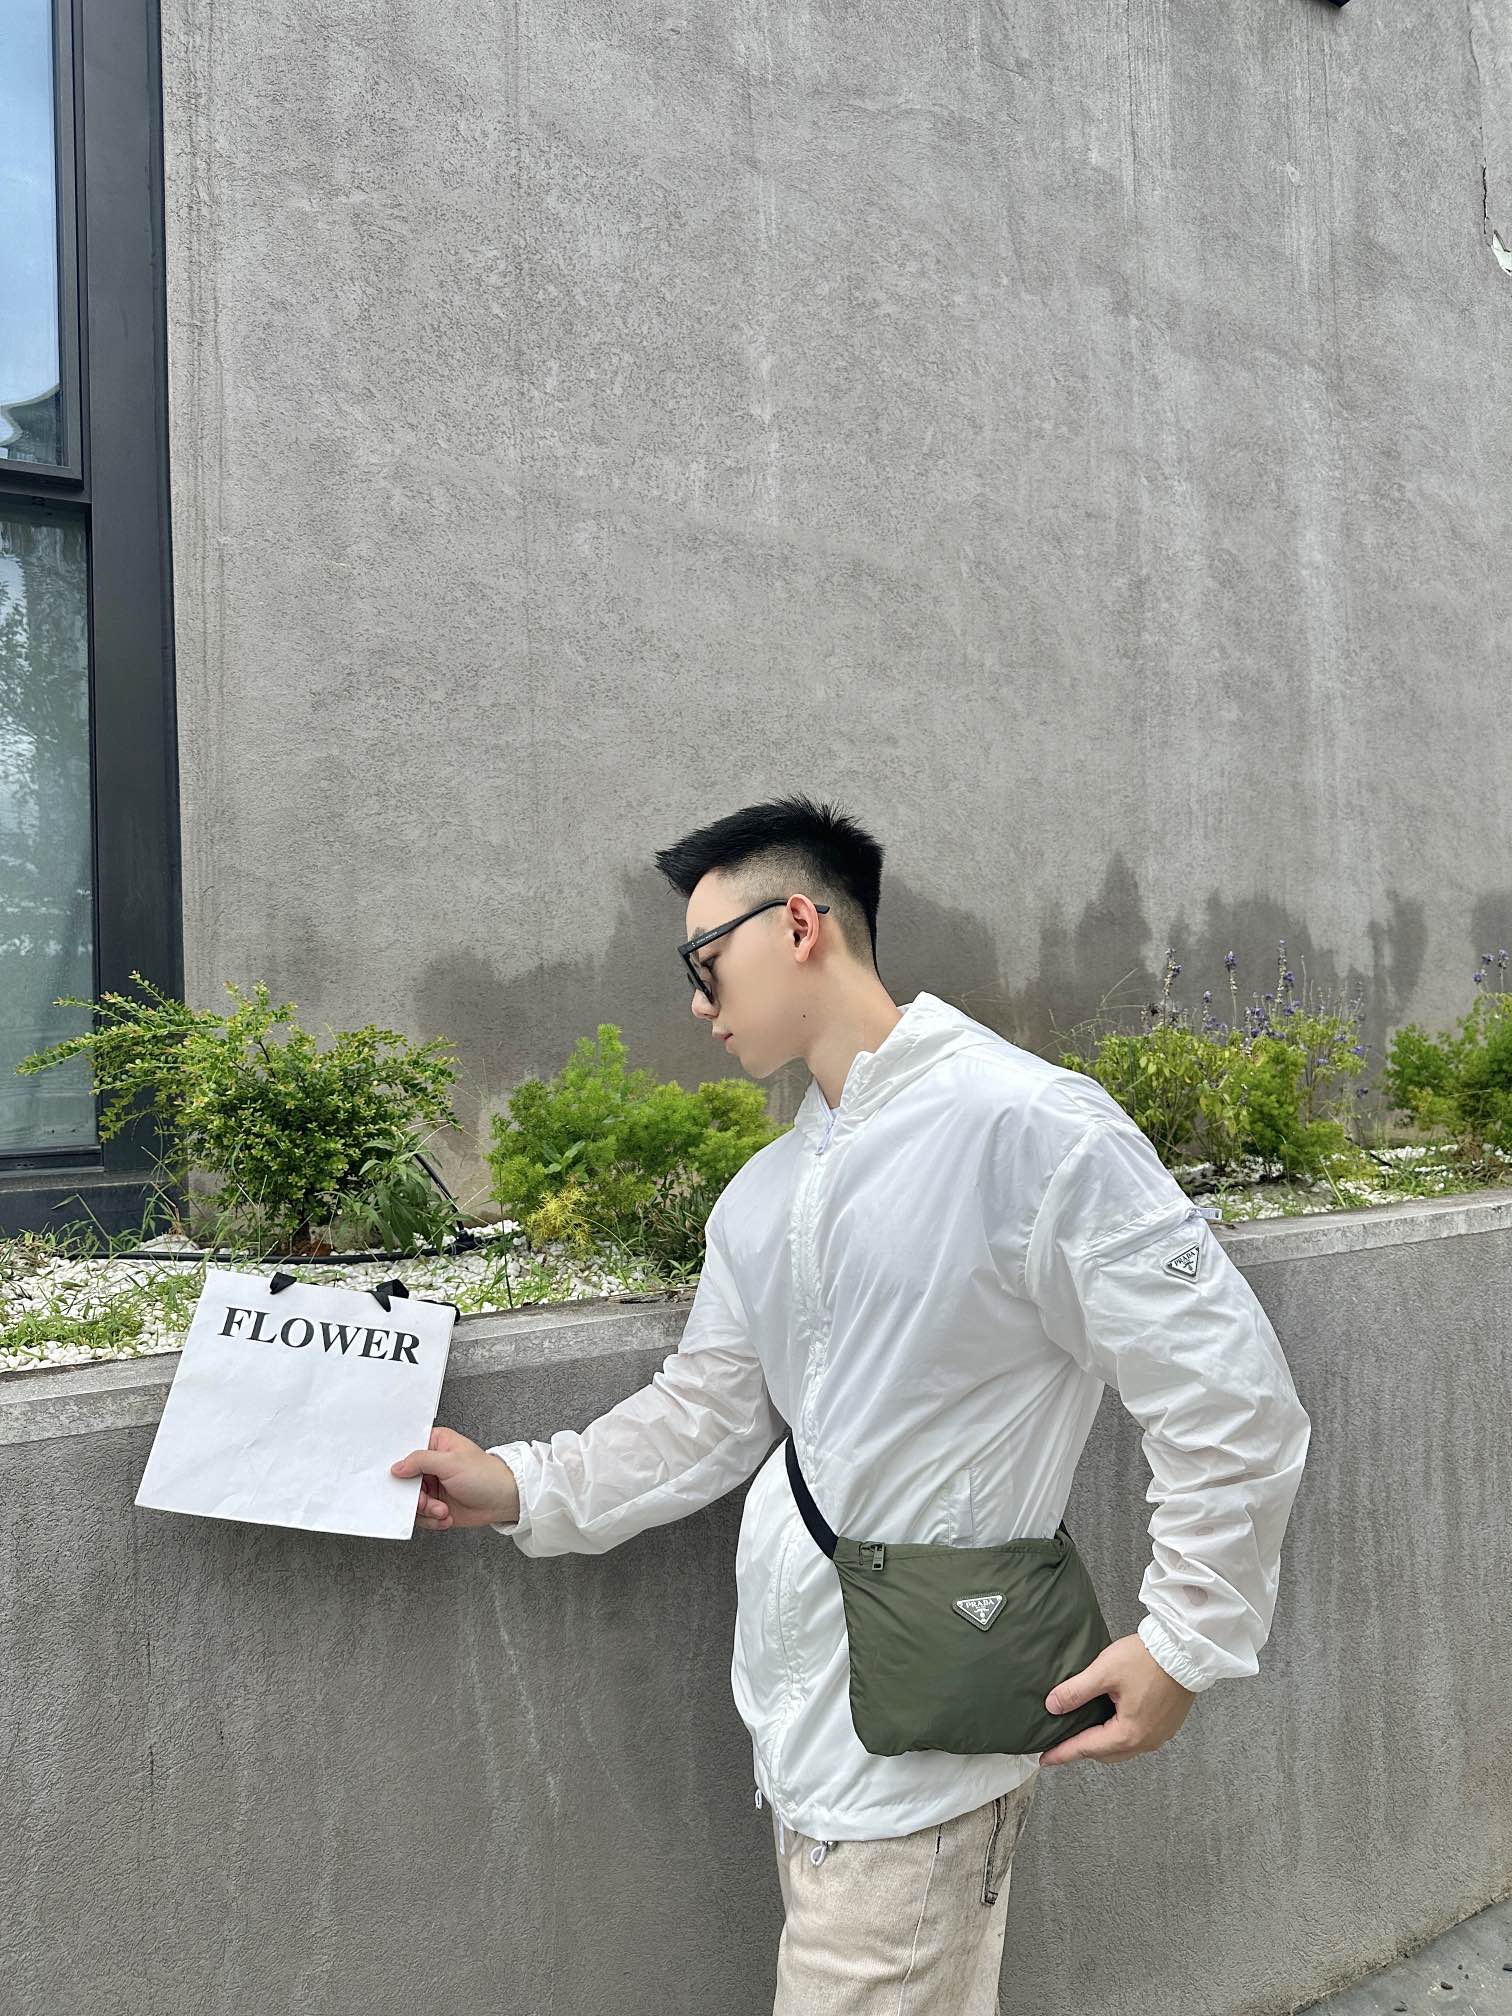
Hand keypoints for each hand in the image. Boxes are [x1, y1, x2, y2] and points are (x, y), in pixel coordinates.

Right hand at [389, 1425, 518, 1533]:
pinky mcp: (436, 1505)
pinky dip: (432, 1520)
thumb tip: (397, 1466)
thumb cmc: (485, 1475)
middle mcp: (431, 1465)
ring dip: (426, 1511)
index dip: (399, 1466)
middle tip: (426, 1501)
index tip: (399, 1479)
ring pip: (411, 1502)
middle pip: (405, 1481)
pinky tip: (446, 1516)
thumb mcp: (450, 1462)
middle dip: (415, 1497)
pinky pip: (421, 1516)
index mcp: (435, 1444)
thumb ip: (421, 1461)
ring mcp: (433, 1486)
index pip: (406, 1451)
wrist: (503, 1501)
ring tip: (442, 1510)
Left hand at [1038, 1631, 1196, 1766]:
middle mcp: (1146, 1741)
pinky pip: (1137, 1738)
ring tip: (1083, 1732)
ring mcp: (1159, 1735)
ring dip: (1102, 1743)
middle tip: (1062, 1744)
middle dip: (1083, 1750)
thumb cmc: (1147, 1659)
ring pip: (1122, 1748)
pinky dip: (1118, 1735)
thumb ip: (1076, 1691)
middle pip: (1106, 1753)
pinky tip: (1110, 1721)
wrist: (1185, 1651)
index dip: (1063, 1753)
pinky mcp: (1167, 1724)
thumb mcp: (1104, 1672)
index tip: (1045, 1759)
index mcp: (1129, 1734)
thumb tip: (1052, 1706)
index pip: (1087, 1748)